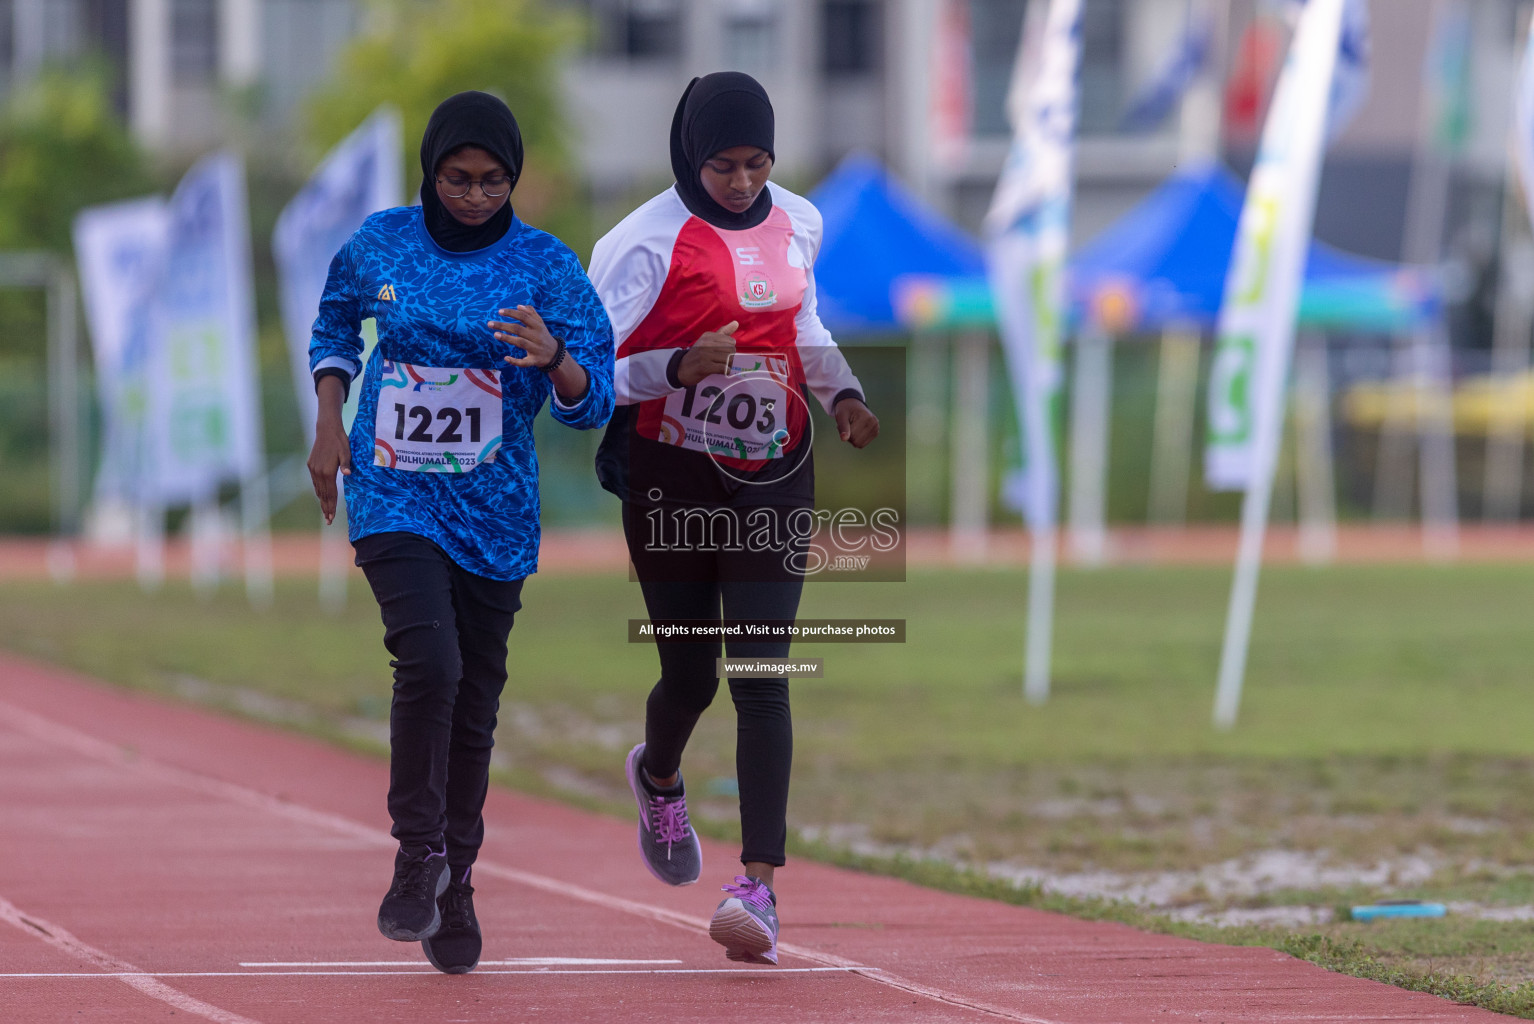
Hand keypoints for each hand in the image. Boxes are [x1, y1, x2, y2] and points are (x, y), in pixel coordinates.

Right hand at [307, 376, 350, 524]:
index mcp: (327, 471)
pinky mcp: (311, 465)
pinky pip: (315, 482)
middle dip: (326, 508)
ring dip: (322, 501)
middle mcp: (317, 472)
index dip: (331, 506)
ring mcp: (313, 469)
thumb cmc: (340, 441)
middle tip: (329, 521)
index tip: (331, 518)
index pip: (330, 493)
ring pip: (318, 489)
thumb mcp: (347, 452)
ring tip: (325, 512)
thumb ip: (347, 464)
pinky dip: (318, 491)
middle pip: (322, 494)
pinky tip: (321, 496)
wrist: (327, 430)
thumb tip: (348, 474)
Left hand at [489, 305, 559, 367]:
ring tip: (495, 334)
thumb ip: (531, 313)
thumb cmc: (543, 336)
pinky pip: (524, 362)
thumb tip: (519, 306)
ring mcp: (536, 349)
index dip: (511, 313)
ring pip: (520, 343)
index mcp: (538, 326)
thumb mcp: (540, 323)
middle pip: (518, 329)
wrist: (555, 354)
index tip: (499, 311)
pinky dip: (515, 361)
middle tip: (489, 324)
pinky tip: (506, 358)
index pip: (523, 316)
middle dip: (503, 326)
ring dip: (507, 339)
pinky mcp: (535, 360)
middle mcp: (537, 336)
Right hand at [676, 321, 738, 385]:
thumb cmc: (698, 355)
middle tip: (722, 361)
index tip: (722, 353)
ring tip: (720, 366)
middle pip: (731, 350)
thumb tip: (736, 322)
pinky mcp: (705, 366)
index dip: (730, 349)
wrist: (681, 369)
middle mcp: (706, 343)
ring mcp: (705, 355)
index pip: (731, 341)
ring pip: (729, 359)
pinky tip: (720, 371)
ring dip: (728, 365)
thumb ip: (723, 332)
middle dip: (730, 358)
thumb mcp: (708, 341)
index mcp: (708, 336)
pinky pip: (724, 368)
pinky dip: (725, 371)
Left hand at [834, 398, 878, 447]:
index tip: (844, 423)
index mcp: (866, 417)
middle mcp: (874, 423)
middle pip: (856, 442)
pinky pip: (862, 444)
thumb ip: (843, 427)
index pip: (852, 437)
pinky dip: (857, 439)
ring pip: (860, 444)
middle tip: (847, 425)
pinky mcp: (875, 432)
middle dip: (849, 436)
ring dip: (852, 438)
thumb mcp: (841, 416)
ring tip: (852, 427)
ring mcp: (876, 428)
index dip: (845, 432)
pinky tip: (856, 429)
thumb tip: (844, 439)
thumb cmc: (845, 410)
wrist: (853, 404)